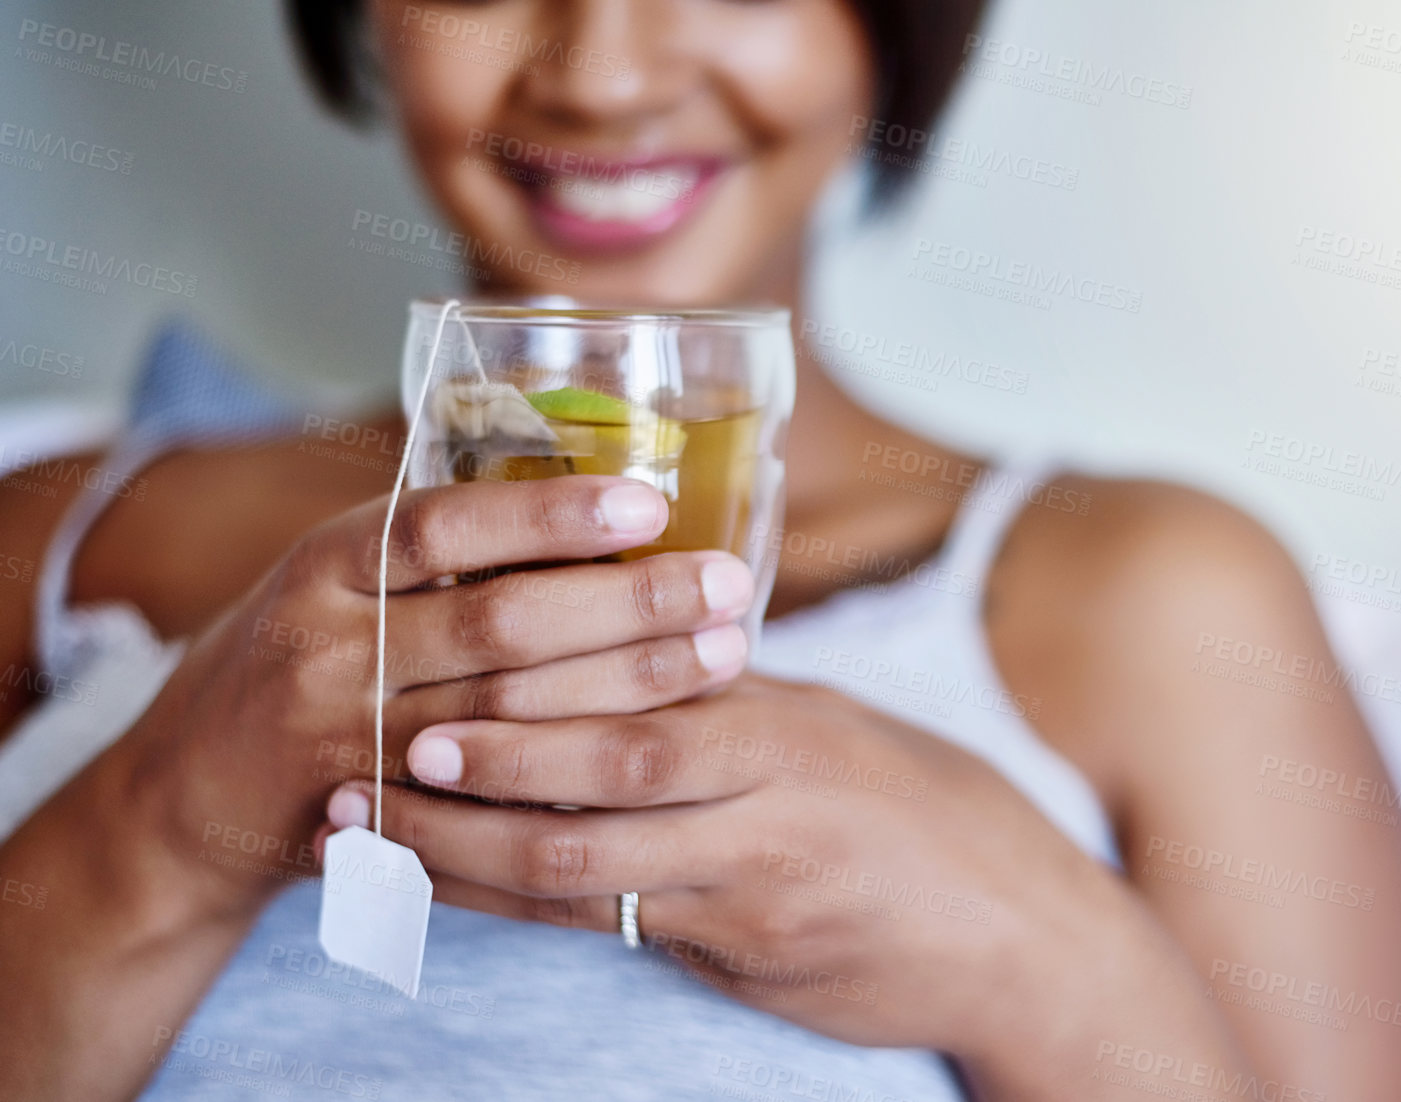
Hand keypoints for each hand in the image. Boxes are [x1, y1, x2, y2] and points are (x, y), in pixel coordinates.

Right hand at [123, 473, 755, 917]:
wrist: (180, 792)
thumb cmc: (294, 654)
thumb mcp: (336, 576)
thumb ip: (434, 542)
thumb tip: (582, 474)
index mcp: (326, 565)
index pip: (442, 524)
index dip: (548, 513)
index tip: (648, 502)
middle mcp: (331, 647)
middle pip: (497, 625)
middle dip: (626, 605)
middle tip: (727, 586)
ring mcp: (345, 742)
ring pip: (508, 717)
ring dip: (627, 684)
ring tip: (725, 653)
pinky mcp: (370, 821)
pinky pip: (490, 800)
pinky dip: (577, 773)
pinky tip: (660, 748)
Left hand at [321, 674, 1142, 1065]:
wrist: (1012, 932)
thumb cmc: (916, 810)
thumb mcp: (830, 728)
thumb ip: (726, 700)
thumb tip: (619, 653)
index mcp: (786, 722)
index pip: (640, 698)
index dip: (527, 698)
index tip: (435, 683)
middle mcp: (768, 799)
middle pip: (599, 779)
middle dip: (476, 774)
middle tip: (372, 757)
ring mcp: (755, 886)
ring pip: (586, 867)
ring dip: (465, 852)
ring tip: (375, 835)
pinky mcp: (745, 954)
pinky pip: (613, 929)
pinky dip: (521, 909)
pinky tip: (454, 896)